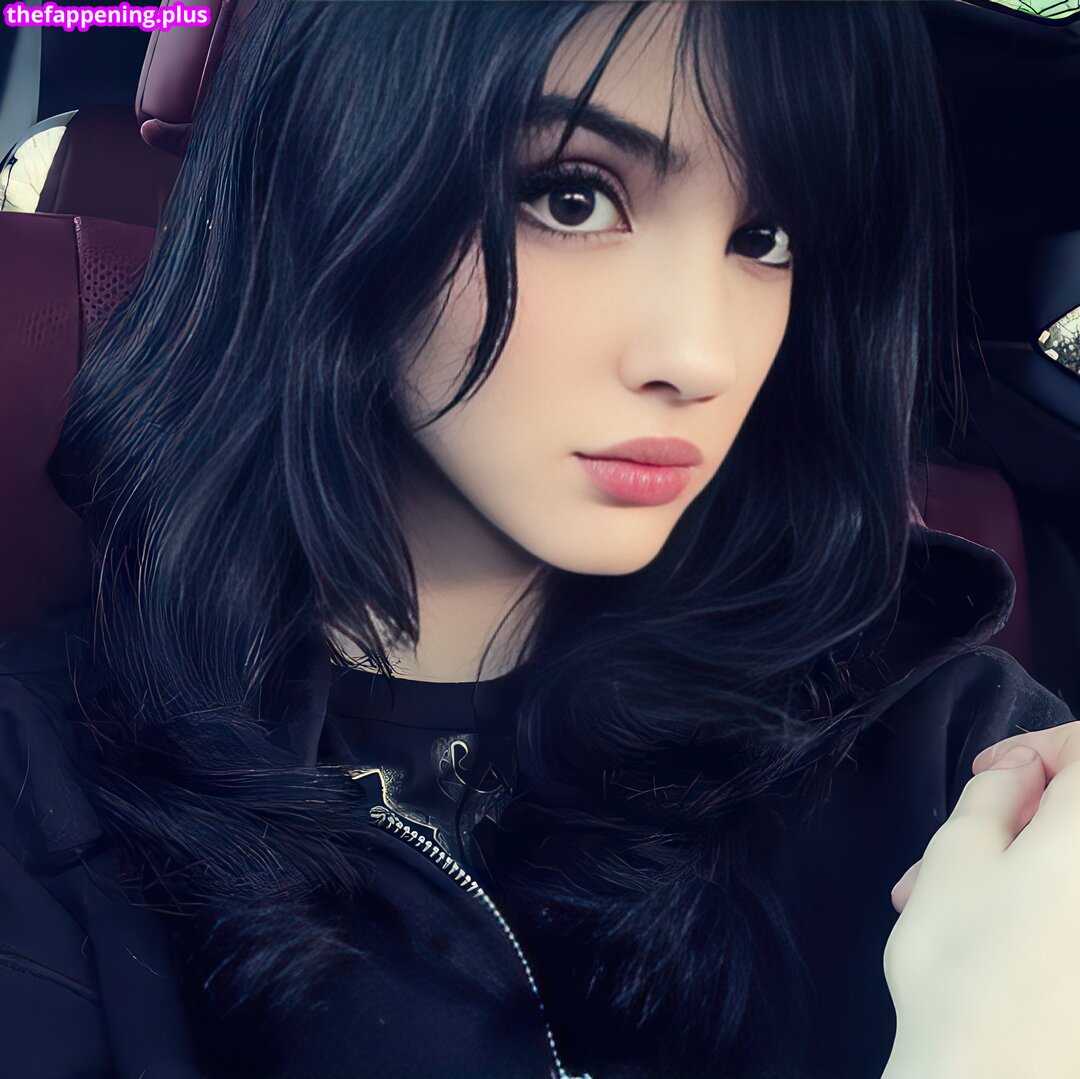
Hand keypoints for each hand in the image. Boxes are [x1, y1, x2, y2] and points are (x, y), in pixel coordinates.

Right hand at [882, 722, 1079, 1077]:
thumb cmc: (964, 965)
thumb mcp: (955, 858)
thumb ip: (993, 797)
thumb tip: (1025, 771)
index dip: (1040, 746)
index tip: (992, 777)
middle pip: (1077, 818)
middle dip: (1015, 821)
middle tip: (952, 852)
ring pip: (1068, 872)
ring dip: (1017, 872)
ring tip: (940, 909)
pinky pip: (1068, 914)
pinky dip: (1040, 913)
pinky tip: (987, 943)